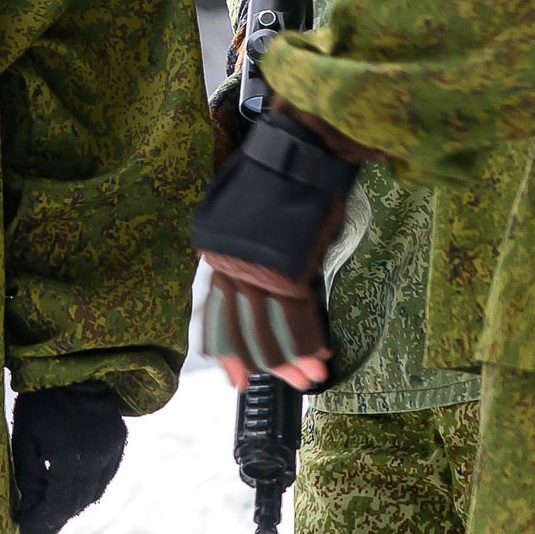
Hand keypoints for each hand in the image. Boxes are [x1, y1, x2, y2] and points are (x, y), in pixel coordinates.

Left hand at [9, 379, 127, 533]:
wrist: (77, 362)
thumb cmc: (41, 398)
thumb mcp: (25, 437)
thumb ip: (29, 477)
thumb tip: (27, 510)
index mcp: (73, 461)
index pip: (58, 508)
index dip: (42, 526)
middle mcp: (99, 461)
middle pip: (76, 504)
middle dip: (54, 517)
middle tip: (34, 526)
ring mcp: (112, 452)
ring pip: (92, 492)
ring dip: (71, 504)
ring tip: (49, 508)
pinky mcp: (118, 442)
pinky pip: (103, 476)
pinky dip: (86, 487)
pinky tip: (70, 486)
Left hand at [191, 110, 372, 383]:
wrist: (300, 147)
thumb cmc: (280, 174)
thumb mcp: (250, 217)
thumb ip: (250, 254)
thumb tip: (267, 289)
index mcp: (214, 247)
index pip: (216, 310)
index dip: (228, 348)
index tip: (238, 377)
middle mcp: (228, 260)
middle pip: (243, 325)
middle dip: (265, 361)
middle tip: (280, 385)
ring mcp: (257, 264)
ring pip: (270, 326)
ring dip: (291, 357)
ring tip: (309, 378)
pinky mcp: (288, 265)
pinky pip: (296, 313)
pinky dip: (308, 338)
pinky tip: (319, 354)